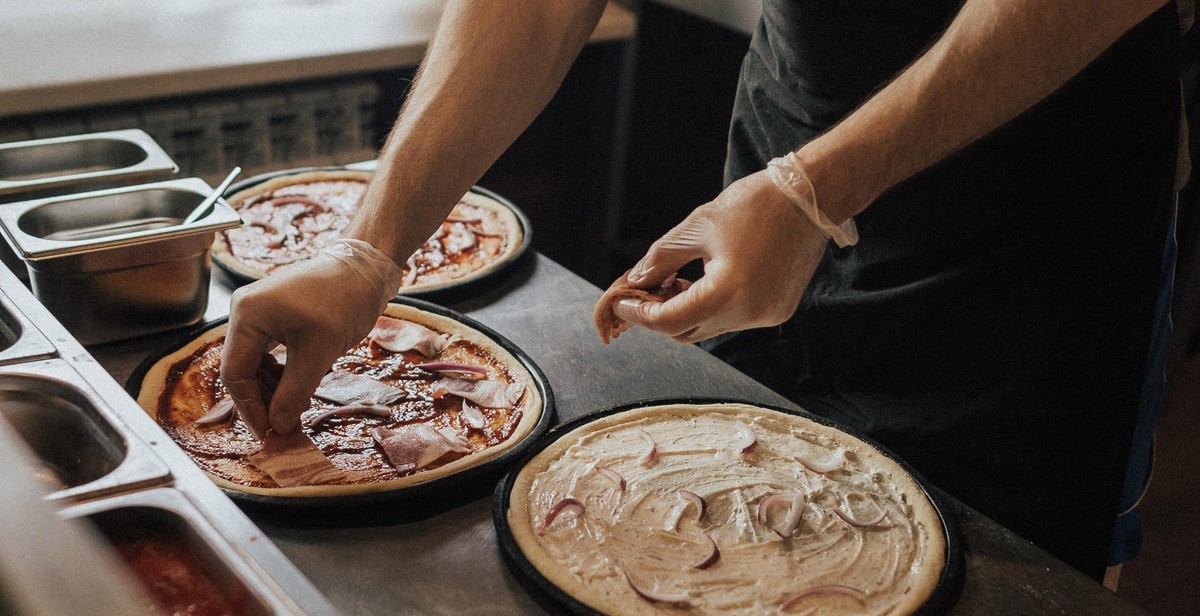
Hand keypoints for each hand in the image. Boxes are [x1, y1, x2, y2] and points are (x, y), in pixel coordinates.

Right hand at [220, 239, 403, 437]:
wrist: (366, 267)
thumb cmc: (343, 301)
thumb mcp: (320, 353)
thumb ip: (294, 393)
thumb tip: (279, 427)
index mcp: (247, 316)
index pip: (235, 374)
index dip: (250, 409)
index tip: (269, 434)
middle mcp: (245, 312)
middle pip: (242, 369)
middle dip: (263, 401)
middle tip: (285, 427)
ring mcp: (259, 312)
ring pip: (255, 364)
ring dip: (274, 390)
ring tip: (298, 409)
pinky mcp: (275, 316)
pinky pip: (269, 353)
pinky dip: (282, 374)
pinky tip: (301, 390)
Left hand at [611, 170, 828, 343]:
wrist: (812, 197)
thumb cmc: (755, 204)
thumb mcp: (698, 227)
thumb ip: (661, 258)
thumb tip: (635, 280)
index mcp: (728, 292)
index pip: (668, 321)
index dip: (639, 314)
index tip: (621, 301)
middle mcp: (749, 313)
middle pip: (687, 331)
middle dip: (660, 314)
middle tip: (646, 287)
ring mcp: (767, 316)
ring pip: (709, 327)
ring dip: (687, 310)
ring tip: (677, 280)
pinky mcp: (778, 311)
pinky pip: (733, 319)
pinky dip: (713, 307)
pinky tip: (706, 281)